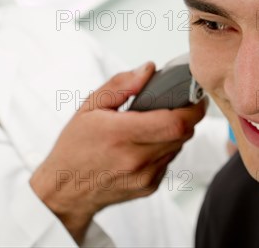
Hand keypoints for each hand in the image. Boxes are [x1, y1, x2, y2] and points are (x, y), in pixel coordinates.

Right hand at [29, 62, 206, 243]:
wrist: (65, 190)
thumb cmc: (75, 145)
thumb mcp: (90, 106)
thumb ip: (121, 85)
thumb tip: (149, 69)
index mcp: (121, 134)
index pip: (175, 122)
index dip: (192, 107)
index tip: (192, 95)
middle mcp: (136, 159)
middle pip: (183, 133)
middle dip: (186, 115)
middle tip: (176, 103)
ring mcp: (145, 176)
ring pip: (178, 146)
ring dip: (174, 132)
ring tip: (153, 124)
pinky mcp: (150, 187)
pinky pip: (169, 160)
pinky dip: (164, 148)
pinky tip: (144, 144)